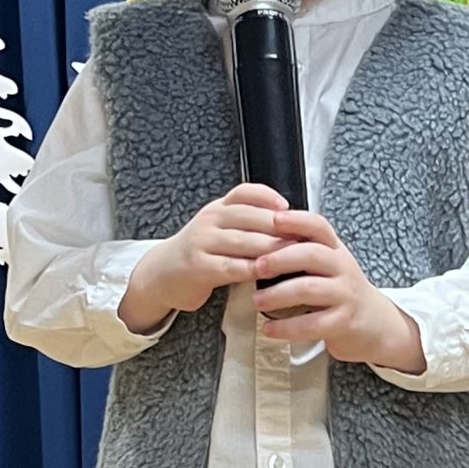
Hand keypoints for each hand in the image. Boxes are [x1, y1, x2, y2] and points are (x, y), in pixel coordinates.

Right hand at [118, 184, 292, 331]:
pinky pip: (232, 267)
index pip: (245, 193)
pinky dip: (253, 270)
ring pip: (245, 242)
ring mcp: (203, 242)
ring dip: (272, 249)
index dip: (268, 197)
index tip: (289, 207)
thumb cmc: (201, 253)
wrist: (162, 274)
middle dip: (280, 227)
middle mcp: (210, 220)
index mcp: (218, 208)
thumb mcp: (219, 229)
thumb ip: (247, 224)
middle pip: (251, 217)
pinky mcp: (200, 266)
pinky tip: (270, 275)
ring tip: (295, 256)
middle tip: (306, 237)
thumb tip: (291, 224)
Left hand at [249, 210, 427, 371]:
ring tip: (257, 300)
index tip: (273, 220)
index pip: (318, 226)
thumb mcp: (328, 264)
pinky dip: (286, 327)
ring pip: (308, 289)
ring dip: (278, 294)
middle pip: (311, 254)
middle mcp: (343, 268)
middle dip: (279, 258)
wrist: (375, 323)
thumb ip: (303, 250)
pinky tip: (269, 328)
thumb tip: (259, 237)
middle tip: (256, 267)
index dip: (296, 220)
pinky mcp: (343, 323)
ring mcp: (345, 295)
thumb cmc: (340, 291)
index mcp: (335, 250)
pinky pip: (312, 324)